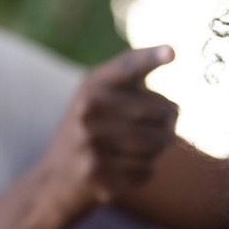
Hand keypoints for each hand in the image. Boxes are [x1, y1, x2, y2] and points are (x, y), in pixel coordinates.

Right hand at [38, 45, 179, 220]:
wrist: (54, 176)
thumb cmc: (90, 128)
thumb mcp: (98, 96)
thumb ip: (132, 82)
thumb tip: (173, 99)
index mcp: (92, 86)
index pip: (128, 67)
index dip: (151, 58)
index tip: (172, 52)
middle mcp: (89, 111)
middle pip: (162, 113)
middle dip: (168, 122)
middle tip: (157, 127)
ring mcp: (91, 144)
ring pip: (158, 144)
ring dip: (157, 149)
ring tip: (136, 148)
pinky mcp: (98, 175)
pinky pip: (147, 172)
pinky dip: (143, 172)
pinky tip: (122, 169)